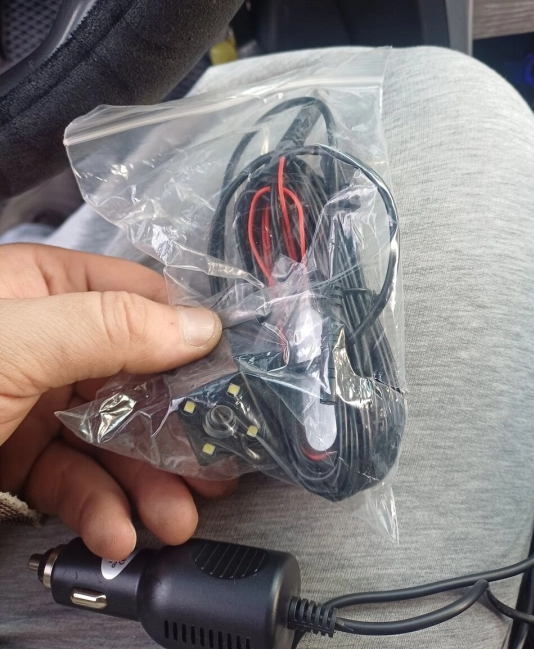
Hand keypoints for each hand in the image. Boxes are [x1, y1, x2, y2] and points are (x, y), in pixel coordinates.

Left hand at [0, 244, 228, 559]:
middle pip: (134, 376)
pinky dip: (97, 507)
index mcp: (43, 286)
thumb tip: (199, 325)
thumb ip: (108, 326)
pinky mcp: (12, 455)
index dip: (187, 337)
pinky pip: (69, 477)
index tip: (227, 382)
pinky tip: (117, 532)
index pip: (139, 298)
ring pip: (108, 434)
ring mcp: (29, 400)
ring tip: (177, 517)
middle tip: (215, 467)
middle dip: (174, 428)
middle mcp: (44, 339)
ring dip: (146, 481)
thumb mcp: (12, 342)